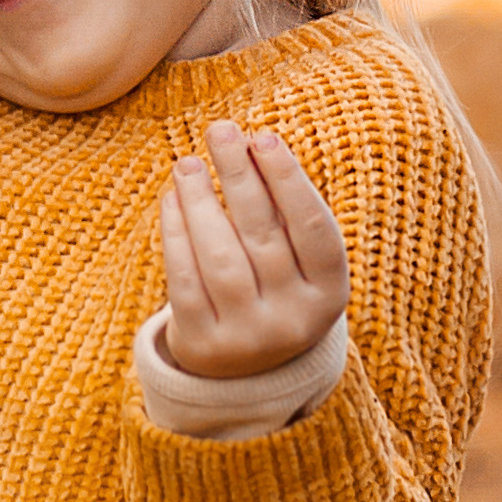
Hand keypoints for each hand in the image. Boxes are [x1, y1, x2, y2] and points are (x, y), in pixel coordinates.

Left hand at [158, 120, 349, 380]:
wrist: (245, 371)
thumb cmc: (273, 288)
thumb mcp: (296, 261)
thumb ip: (281, 212)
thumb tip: (247, 143)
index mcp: (329, 293)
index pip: (313, 229)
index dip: (289, 181)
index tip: (262, 137)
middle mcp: (294, 320)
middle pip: (263, 236)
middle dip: (240, 176)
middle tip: (220, 130)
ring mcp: (248, 337)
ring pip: (220, 258)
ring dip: (201, 202)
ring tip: (188, 163)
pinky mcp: (204, 345)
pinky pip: (184, 280)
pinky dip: (175, 235)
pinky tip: (172, 199)